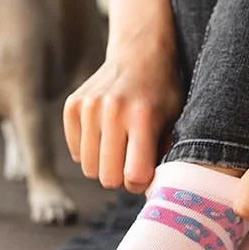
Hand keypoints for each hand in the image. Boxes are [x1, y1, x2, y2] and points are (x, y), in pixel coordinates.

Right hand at [63, 37, 182, 192]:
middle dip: (121, 178)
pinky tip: (106, 135)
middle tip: (133, 162)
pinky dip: (90, 152)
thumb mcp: (176, 120)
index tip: (147, 174)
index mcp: (142, 117)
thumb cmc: (162, 92)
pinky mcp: (72, 106)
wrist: (139, 53)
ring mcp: (89, 107)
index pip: (133, 176)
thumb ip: (166, 155)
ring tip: (121, 147)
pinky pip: (76, 153)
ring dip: (105, 166)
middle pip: (107, 177)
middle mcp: (112, 111)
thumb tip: (156, 196)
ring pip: (88, 169)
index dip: (141, 183)